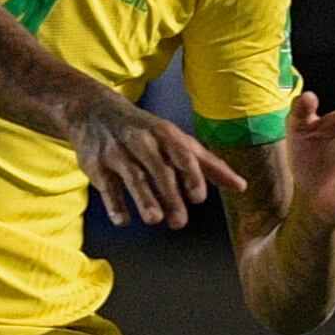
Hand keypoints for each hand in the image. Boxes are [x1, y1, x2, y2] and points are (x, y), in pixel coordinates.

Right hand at [74, 102, 247, 229]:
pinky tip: (123, 221)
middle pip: (159, 168)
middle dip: (170, 195)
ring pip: (132, 177)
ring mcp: (117, 152)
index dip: (191, 175)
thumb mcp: (175, 140)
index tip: (198, 197)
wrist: (94, 112)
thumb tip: (240, 186)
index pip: (182, 153)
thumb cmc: (144, 131)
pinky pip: (106, 186)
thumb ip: (207, 164)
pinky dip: (114, 204)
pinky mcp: (96, 165)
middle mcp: (142, 141)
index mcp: (165, 134)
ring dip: (144, 199)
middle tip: (180, 222)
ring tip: (154, 219)